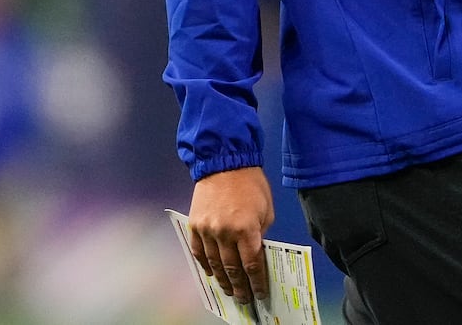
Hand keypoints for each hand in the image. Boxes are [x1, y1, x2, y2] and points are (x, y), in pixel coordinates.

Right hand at [187, 166, 274, 303]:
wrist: (224, 162)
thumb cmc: (250, 183)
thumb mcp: (266, 210)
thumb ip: (260, 233)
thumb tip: (255, 252)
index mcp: (247, 229)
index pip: (252, 265)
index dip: (256, 282)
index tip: (260, 294)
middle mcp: (225, 233)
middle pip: (232, 269)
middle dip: (240, 287)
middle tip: (244, 299)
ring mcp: (207, 229)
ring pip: (214, 264)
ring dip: (222, 280)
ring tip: (229, 291)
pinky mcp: (195, 224)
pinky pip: (198, 251)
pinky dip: (204, 264)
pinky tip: (211, 273)